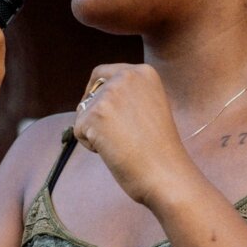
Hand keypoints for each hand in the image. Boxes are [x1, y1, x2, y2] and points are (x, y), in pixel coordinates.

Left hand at [72, 64, 194, 206]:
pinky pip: (79, 130)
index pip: (103, 73)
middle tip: (116, 138)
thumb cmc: (160, 151)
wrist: (166, 174)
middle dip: (94, 115)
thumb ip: (128, 97)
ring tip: (121, 145)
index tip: (100, 113)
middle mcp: (127, 76)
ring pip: (83, 112)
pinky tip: (114, 151)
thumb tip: (92, 98)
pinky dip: (91, 145)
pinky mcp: (96, 114)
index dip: (96, 93)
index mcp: (144, 72)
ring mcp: (110, 94)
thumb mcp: (150, 108)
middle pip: (89, 93)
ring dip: (95, 132)